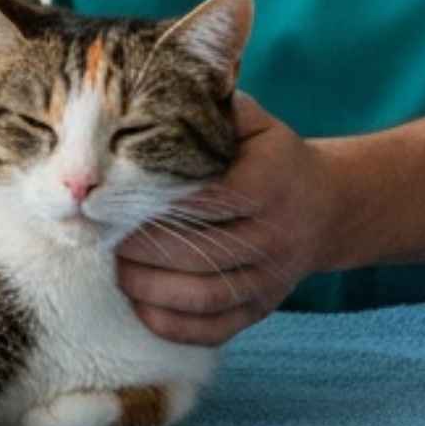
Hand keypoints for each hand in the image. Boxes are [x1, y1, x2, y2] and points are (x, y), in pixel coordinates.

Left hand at [115, 95, 340, 345]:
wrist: (326, 207)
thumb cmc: (269, 157)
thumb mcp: (252, 122)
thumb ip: (211, 108)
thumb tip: (152, 96)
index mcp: (269, 185)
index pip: (205, 199)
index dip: (152, 203)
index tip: (107, 199)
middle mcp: (274, 236)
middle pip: (197, 252)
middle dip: (139, 248)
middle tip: (98, 236)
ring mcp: (270, 279)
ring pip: (202, 296)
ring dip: (148, 288)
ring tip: (113, 269)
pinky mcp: (261, 308)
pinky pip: (213, 329)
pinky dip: (170, 323)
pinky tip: (139, 303)